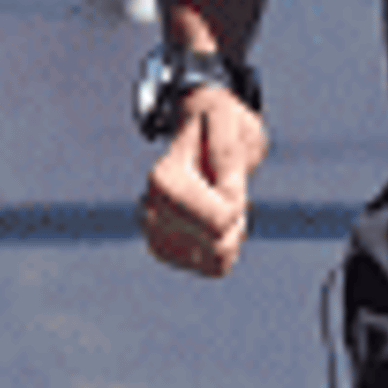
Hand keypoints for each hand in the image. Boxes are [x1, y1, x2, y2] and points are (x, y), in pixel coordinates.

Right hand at [140, 88, 264, 278]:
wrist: (194, 136)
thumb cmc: (213, 125)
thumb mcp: (227, 120)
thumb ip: (227, 153)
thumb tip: (227, 193)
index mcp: (163, 179)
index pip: (220, 219)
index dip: (237, 203)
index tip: (229, 180)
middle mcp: (150, 212)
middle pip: (218, 245)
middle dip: (234, 222)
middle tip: (225, 193)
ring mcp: (154, 236)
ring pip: (218, 260)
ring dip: (231, 235)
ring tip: (219, 206)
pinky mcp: (165, 253)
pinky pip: (215, 267)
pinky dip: (225, 248)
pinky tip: (214, 225)